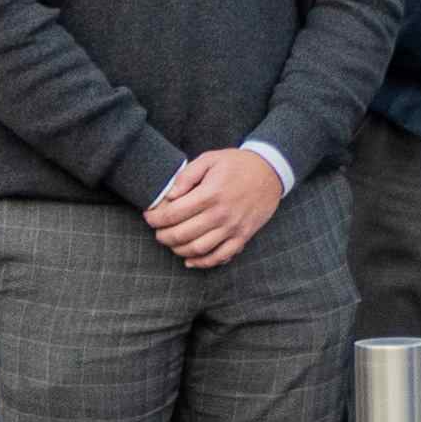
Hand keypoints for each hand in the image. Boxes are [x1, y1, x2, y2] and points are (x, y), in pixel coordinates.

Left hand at [140, 143, 284, 269]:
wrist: (271, 171)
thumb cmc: (237, 164)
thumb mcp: (209, 159)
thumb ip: (186, 176)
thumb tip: (169, 196)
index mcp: (210, 194)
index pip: (172, 214)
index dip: (155, 219)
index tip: (149, 217)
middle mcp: (221, 214)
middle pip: (181, 234)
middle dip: (162, 236)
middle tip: (158, 231)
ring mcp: (233, 228)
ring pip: (197, 249)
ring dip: (178, 250)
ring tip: (171, 242)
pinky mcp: (243, 236)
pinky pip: (220, 256)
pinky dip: (202, 262)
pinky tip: (190, 259)